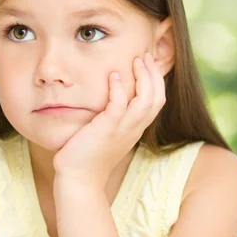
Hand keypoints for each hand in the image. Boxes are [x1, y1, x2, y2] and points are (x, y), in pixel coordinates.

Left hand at [53, 53, 165, 188]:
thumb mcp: (107, 136)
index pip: (157, 102)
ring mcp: (121, 130)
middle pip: (157, 98)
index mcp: (135, 130)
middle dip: (153, 74)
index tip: (147, 64)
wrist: (79, 179)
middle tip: (144, 56)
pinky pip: (119, 106)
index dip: (156, 81)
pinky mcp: (106, 130)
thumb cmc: (88, 157)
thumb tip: (108, 102)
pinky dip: (119, 89)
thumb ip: (113, 119)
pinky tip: (113, 77)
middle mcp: (133, 129)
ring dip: (142, 77)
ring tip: (135, 61)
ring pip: (145, 100)